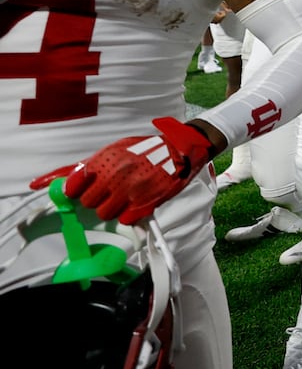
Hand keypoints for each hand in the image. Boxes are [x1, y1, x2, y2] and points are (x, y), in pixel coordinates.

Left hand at [30, 117, 215, 223]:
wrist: (181, 149)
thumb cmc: (147, 149)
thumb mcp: (116, 149)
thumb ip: (88, 165)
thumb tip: (53, 181)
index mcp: (106, 159)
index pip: (73, 185)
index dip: (74, 191)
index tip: (77, 191)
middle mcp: (116, 175)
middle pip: (87, 202)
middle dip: (94, 199)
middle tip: (107, 192)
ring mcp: (131, 190)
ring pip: (104, 213)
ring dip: (111, 208)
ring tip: (122, 198)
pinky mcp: (146, 203)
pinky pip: (125, 219)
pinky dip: (128, 215)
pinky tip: (135, 203)